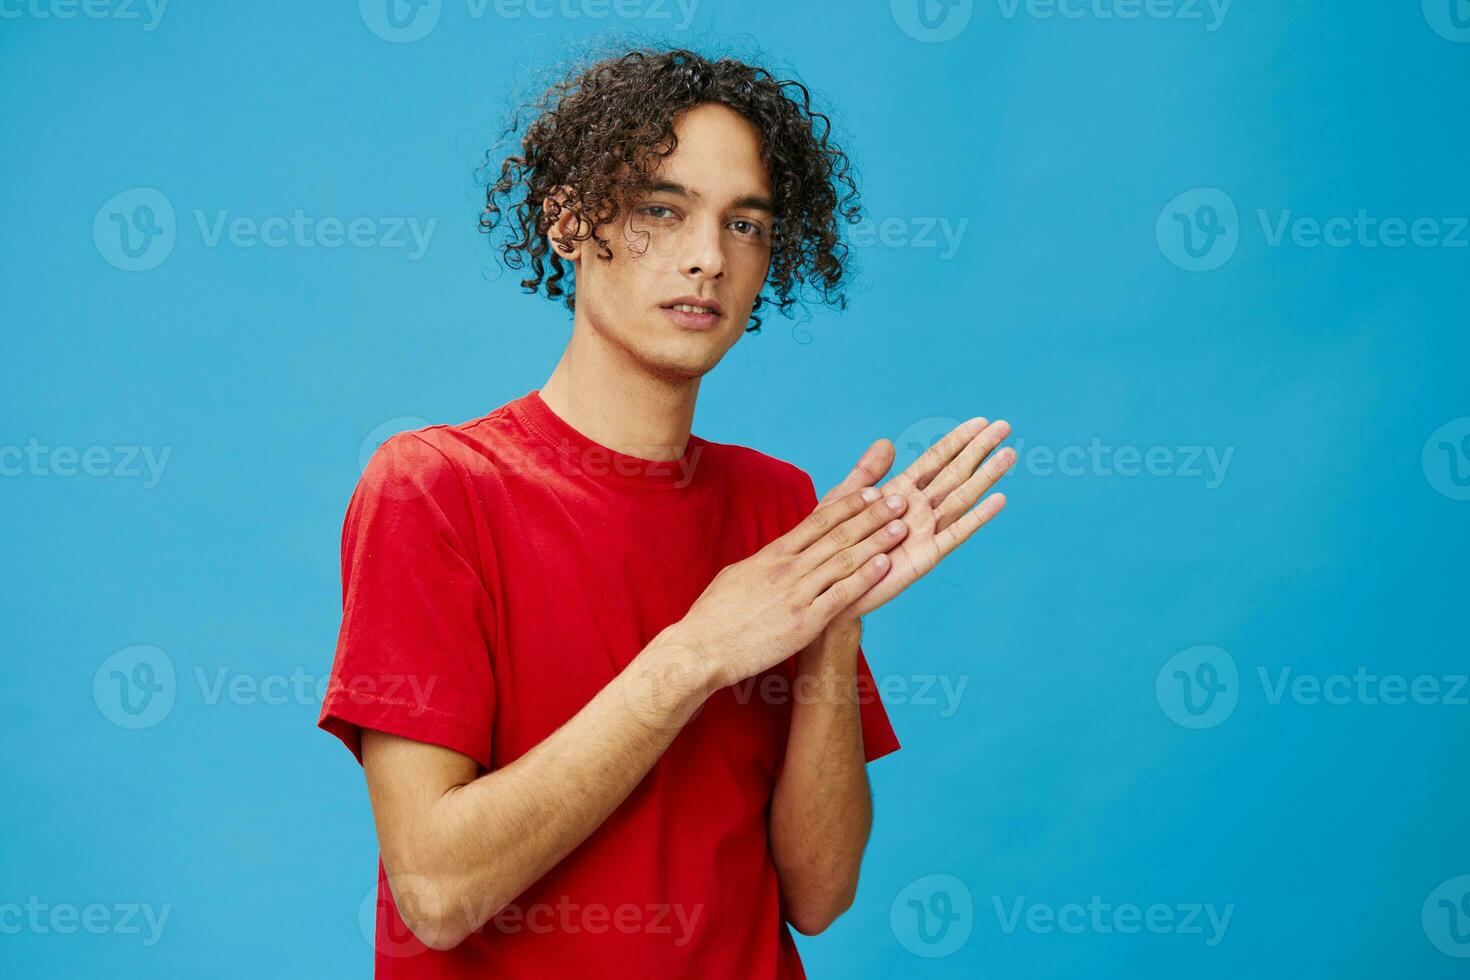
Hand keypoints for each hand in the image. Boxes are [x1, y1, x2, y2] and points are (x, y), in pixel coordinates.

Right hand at [668, 480, 913, 688]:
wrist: (700, 649)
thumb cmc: (714, 617)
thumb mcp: (737, 576)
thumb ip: (763, 563)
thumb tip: (777, 554)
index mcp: (772, 555)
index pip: (817, 522)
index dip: (848, 505)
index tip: (870, 492)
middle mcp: (787, 568)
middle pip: (838, 535)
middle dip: (872, 516)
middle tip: (899, 499)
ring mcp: (796, 594)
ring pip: (845, 560)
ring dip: (877, 541)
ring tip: (902, 526)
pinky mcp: (803, 622)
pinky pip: (840, 595)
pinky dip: (865, 577)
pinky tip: (885, 565)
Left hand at [818, 416, 1014, 624]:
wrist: (830, 587)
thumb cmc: (834, 545)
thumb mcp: (844, 501)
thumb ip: (867, 473)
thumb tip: (886, 442)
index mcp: (900, 492)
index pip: (935, 460)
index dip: (957, 440)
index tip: (981, 421)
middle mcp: (918, 509)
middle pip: (955, 473)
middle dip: (979, 450)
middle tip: (1004, 426)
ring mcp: (925, 532)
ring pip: (961, 497)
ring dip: (985, 476)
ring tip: (1009, 454)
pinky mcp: (925, 556)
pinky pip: (956, 534)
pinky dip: (978, 517)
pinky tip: (998, 499)